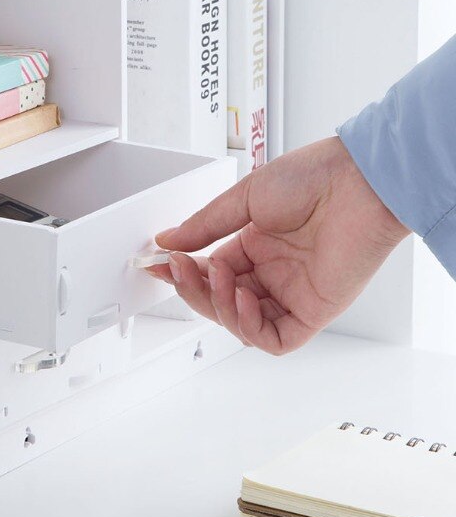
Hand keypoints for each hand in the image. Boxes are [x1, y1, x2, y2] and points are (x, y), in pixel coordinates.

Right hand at [147, 136, 408, 354]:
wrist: (359, 183)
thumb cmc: (315, 179)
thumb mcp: (245, 197)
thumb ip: (205, 226)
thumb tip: (168, 239)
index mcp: (257, 245)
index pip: (209, 271)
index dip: (182, 272)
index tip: (157, 264)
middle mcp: (273, 272)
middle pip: (219, 300)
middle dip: (192, 288)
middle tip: (176, 269)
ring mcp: (292, 293)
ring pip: (241, 324)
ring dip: (217, 306)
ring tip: (213, 276)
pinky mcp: (313, 311)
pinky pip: (274, 338)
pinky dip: (249, 326)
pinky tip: (239, 299)